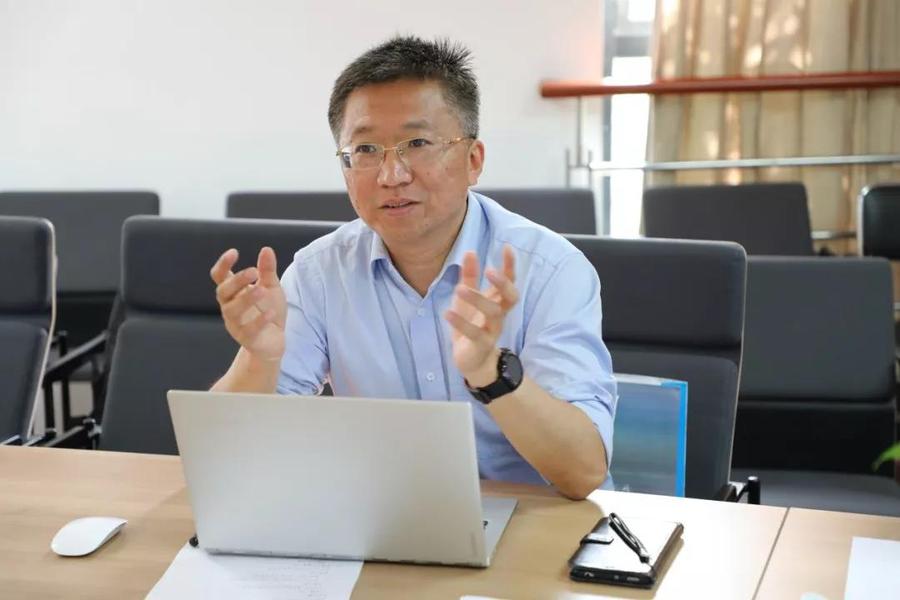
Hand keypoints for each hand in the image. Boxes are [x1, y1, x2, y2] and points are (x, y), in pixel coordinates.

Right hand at [210, 247, 286, 361]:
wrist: (274, 340)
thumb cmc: (268, 310)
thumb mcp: (271, 287)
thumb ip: (267, 270)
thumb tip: (266, 249)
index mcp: (233, 292)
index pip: (220, 276)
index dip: (223, 264)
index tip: (234, 252)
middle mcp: (229, 306)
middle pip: (223, 292)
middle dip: (236, 281)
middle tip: (253, 271)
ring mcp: (235, 324)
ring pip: (232, 311)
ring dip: (246, 299)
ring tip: (261, 290)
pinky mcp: (247, 339)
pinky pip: (249, 330)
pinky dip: (259, 321)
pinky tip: (270, 313)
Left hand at [444, 245, 518, 386]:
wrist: (472, 359)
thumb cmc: (472, 323)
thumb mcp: (468, 298)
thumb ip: (470, 277)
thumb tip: (470, 252)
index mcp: (498, 301)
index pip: (510, 281)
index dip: (510, 265)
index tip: (506, 247)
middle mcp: (499, 314)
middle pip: (511, 297)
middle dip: (503, 283)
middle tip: (489, 270)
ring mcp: (492, 330)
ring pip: (493, 313)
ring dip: (477, 299)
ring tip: (460, 289)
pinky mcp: (481, 345)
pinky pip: (474, 333)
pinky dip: (461, 322)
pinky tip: (448, 312)